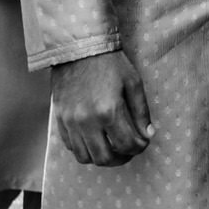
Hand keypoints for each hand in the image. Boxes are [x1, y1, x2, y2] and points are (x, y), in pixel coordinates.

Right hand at [50, 50, 154, 166]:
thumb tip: (148, 135)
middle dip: (122, 158)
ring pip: (85, 157)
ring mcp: (70, 123)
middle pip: (104, 158)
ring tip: (113, 148)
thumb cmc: (110, 64)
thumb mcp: (133, 83)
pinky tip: (96, 140)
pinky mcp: (60, 120)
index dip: (139, 147)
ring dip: (102, 157)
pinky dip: (85, 149)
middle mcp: (87, 121)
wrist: (79, 50)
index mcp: (109, 111)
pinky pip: (70, 147)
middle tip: (130, 150)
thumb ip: (141, 112)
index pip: (127, 144)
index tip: (144, 142)